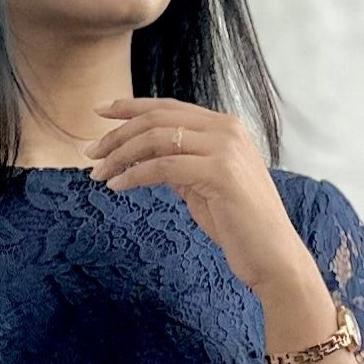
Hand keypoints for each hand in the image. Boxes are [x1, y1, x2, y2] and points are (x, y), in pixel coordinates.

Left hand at [85, 96, 308, 293]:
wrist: (273, 256)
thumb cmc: (238, 225)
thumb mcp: (202, 184)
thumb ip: (178, 164)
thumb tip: (141, 154)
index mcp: (225, 127)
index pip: (168, 107)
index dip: (130, 107)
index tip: (99, 112)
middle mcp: (227, 129)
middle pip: (158, 119)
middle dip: (118, 133)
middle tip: (91, 152)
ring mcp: (226, 148)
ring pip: (157, 139)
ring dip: (120, 155)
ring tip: (98, 173)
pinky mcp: (220, 172)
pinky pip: (163, 167)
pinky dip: (134, 175)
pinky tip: (116, 187)